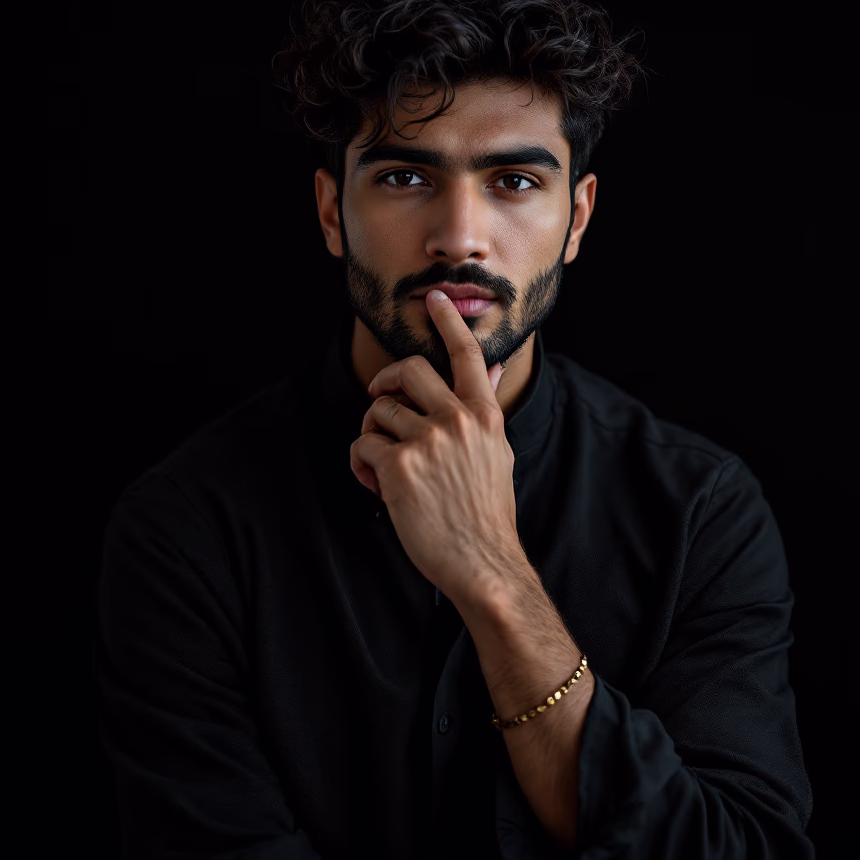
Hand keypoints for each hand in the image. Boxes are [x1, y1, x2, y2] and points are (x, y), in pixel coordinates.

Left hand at [349, 290, 523, 606]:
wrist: (483, 562)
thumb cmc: (487, 512)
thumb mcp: (499, 452)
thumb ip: (487, 408)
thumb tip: (494, 369)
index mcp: (484, 415)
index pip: (467, 355)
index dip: (449, 321)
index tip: (436, 298)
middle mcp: (457, 420)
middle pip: (408, 369)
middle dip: (386, 381)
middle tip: (380, 401)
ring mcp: (428, 440)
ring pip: (378, 411)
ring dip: (372, 435)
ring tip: (383, 466)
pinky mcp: (399, 465)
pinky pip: (361, 445)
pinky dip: (361, 464)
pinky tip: (377, 486)